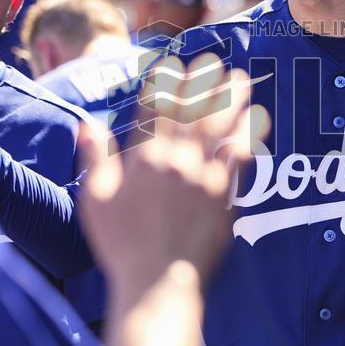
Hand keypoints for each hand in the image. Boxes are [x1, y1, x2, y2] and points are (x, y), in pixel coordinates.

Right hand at [79, 52, 268, 316]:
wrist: (158, 282)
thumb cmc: (122, 245)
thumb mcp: (95, 200)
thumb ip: (95, 158)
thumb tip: (88, 124)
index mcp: (146, 158)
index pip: (157, 110)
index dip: (166, 84)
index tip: (175, 64)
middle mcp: (178, 161)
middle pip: (195, 113)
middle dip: (206, 85)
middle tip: (218, 63)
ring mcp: (205, 178)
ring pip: (222, 130)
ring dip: (233, 102)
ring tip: (243, 81)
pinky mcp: (226, 197)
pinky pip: (240, 159)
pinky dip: (248, 137)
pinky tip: (256, 123)